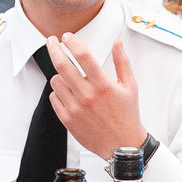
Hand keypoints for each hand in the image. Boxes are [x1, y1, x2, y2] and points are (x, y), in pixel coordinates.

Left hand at [43, 34, 144, 158]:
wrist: (121, 145)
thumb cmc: (127, 115)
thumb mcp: (130, 86)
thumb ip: (122, 62)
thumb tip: (117, 41)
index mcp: (103, 85)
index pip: (83, 56)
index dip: (72, 42)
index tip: (67, 36)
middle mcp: (87, 96)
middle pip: (62, 65)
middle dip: (54, 48)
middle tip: (51, 41)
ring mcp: (75, 109)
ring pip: (56, 81)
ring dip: (59, 74)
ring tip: (68, 76)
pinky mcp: (68, 120)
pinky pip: (54, 98)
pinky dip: (58, 92)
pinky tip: (68, 92)